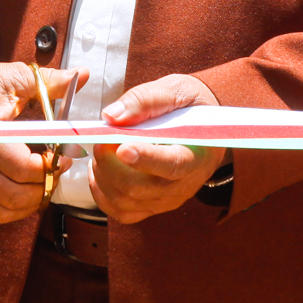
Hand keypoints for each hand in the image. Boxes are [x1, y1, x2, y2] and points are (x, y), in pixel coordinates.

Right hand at [0, 59, 80, 227]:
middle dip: (43, 188)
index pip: (24, 169)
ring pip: (1, 212)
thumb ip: (48, 81)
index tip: (62, 158)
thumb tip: (81, 76)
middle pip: (15, 195)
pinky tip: (16, 197)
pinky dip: (3, 214)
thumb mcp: (11, 77)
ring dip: (27, 204)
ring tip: (39, 186)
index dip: (50, 168)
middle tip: (54, 174)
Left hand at [90, 73, 222, 223]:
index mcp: (196, 154)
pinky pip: (121, 211)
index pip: (172, 164)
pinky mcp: (152, 206)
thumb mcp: (174, 91)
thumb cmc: (189, 108)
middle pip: (139, 188)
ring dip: (102, 176)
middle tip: (100, 140)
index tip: (122, 148)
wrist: (202, 128)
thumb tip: (112, 116)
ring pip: (124, 201)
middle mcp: (184, 184)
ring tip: (101, 151)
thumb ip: (145, 100)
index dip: (146, 159)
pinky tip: (100, 171)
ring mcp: (167, 199)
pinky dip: (101, 193)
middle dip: (109, 164)